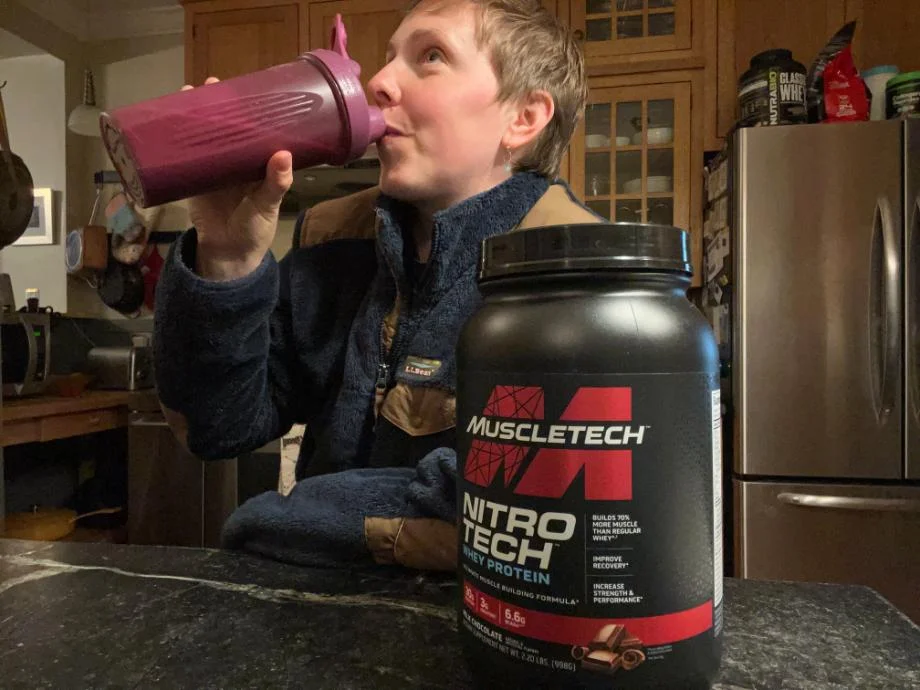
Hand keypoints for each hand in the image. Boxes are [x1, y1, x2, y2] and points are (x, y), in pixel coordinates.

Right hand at [181, 77, 293, 280]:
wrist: (227, 254)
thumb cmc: (255, 229)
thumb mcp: (267, 206)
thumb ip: (276, 184)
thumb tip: (283, 154)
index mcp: (257, 164)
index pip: (254, 130)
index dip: (248, 110)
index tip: (244, 89)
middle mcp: (235, 161)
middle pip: (226, 127)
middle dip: (217, 106)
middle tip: (209, 85)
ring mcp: (213, 168)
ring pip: (204, 137)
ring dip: (195, 117)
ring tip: (187, 94)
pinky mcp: (193, 179)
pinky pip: (184, 156)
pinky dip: (176, 141)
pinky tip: (166, 124)